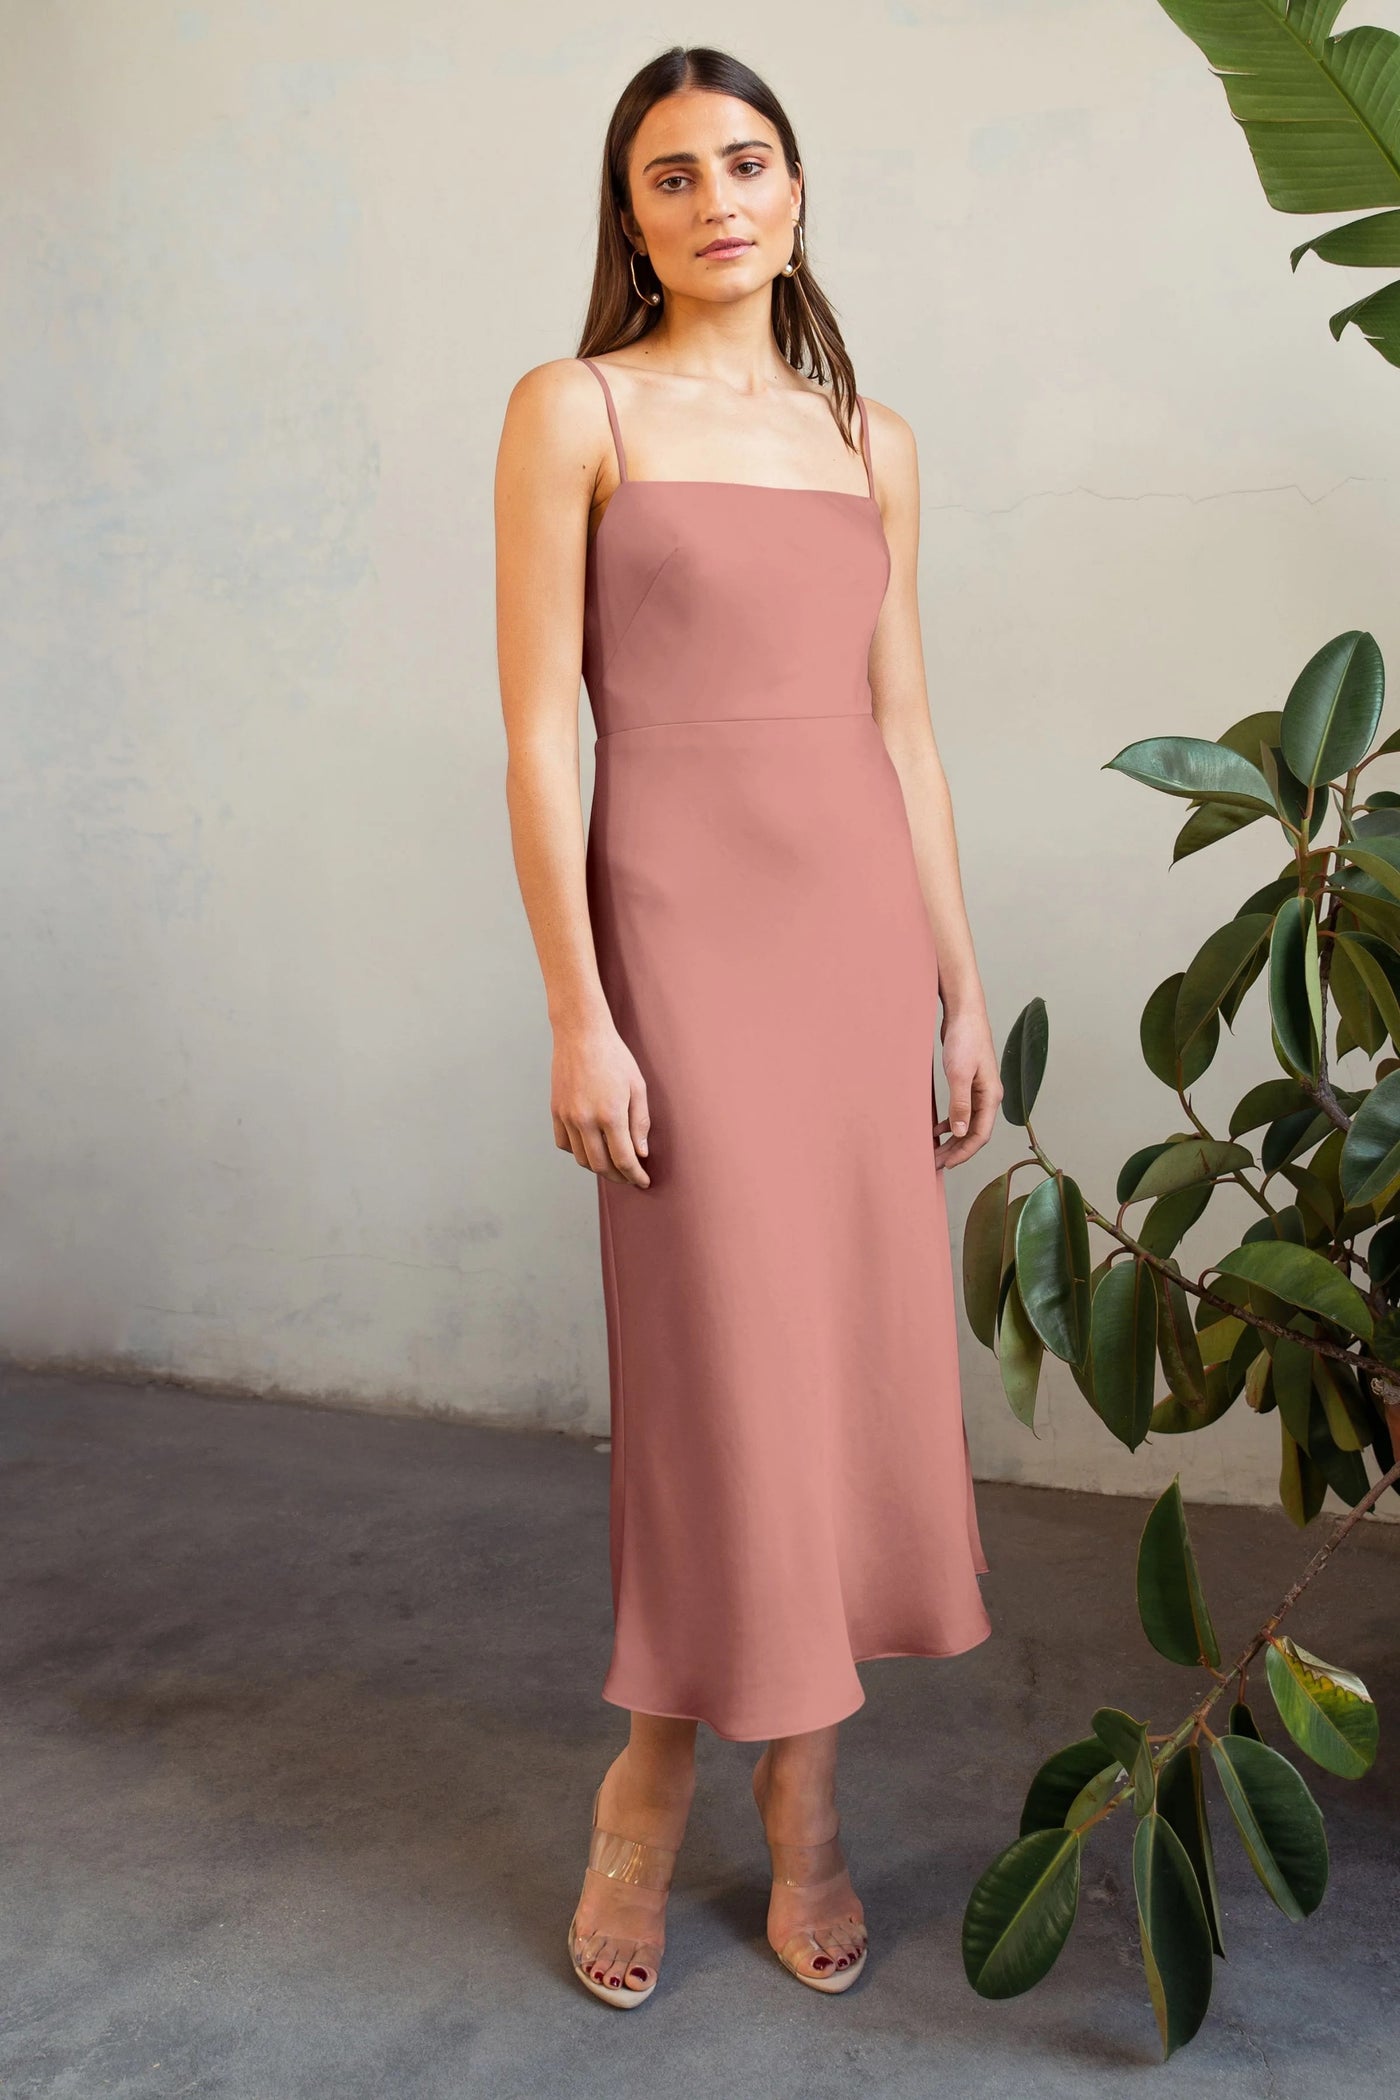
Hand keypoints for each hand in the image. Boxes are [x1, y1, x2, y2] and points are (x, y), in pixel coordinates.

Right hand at [551, 1020, 650, 1187]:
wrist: (580, 1034)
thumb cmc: (614, 1057)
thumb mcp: (637, 1087)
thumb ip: (640, 1123)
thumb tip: (641, 1153)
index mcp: (610, 1114)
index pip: (623, 1159)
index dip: (635, 1176)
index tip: (643, 1182)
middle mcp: (585, 1119)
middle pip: (601, 1165)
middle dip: (618, 1177)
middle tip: (630, 1177)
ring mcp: (567, 1117)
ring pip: (581, 1158)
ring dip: (598, 1167)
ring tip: (612, 1165)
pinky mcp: (555, 1111)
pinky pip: (565, 1144)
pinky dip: (578, 1152)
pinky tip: (591, 1148)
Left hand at [935, 1004, 1001, 1170]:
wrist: (965, 1013)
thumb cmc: (965, 1039)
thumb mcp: (959, 1073)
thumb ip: (960, 1104)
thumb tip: (959, 1131)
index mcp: (991, 1097)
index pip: (980, 1135)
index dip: (964, 1153)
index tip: (947, 1164)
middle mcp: (988, 1097)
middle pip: (974, 1133)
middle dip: (956, 1151)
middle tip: (935, 1164)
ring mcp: (979, 1091)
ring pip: (967, 1124)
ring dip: (952, 1139)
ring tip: (934, 1151)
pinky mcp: (969, 1084)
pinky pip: (962, 1112)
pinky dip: (950, 1123)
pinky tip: (937, 1129)